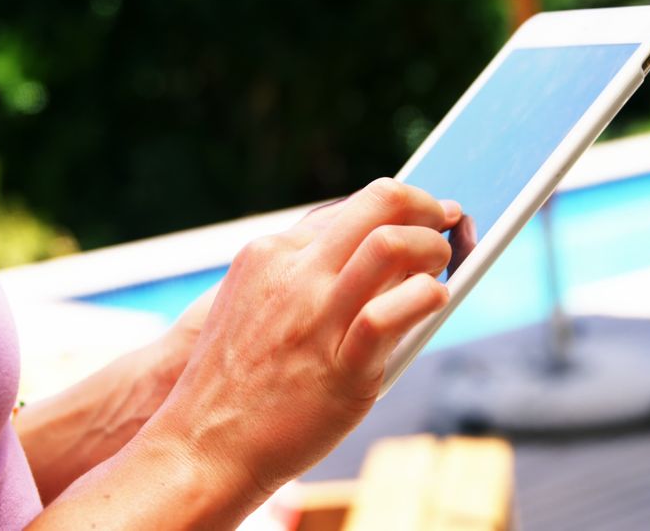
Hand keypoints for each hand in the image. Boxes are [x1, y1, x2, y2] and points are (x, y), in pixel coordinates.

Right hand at [145, 178, 460, 515]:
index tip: (424, 215)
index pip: (353, 206)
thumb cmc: (236, 380)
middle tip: (447, 225)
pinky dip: (427, 298)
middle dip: (427, 207)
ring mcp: (315, 317)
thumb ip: (300, 275)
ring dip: (433, 248)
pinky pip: (393, 315)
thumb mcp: (250, 304)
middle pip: (380, 203)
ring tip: (442, 268)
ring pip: (391, 245)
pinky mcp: (340, 367)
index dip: (399, 206)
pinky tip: (436, 301)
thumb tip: (369, 255)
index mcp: (270, 254)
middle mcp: (294, 273)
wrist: (202, 446)